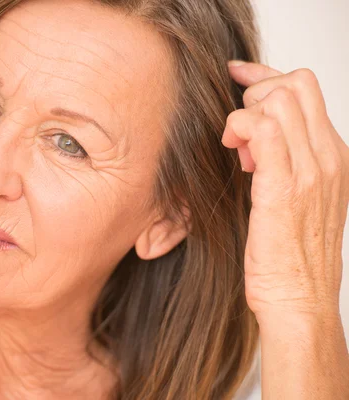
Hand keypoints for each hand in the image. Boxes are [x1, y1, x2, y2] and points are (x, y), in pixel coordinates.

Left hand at [221, 61, 348, 324]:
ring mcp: (310, 171)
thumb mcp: (297, 199)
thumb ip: (283, 162)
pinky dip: (239, 128)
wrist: (299, 301)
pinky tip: (231, 151)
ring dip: (245, 114)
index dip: (266, 75)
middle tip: (237, 129)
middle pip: (295, 85)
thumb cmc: (291, 256)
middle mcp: (327, 157)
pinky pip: (262, 130)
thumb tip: (254, 137)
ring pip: (279, 101)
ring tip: (236, 150)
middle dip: (255, 92)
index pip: (306, 89)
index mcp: (332, 157)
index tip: (238, 76)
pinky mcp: (284, 188)